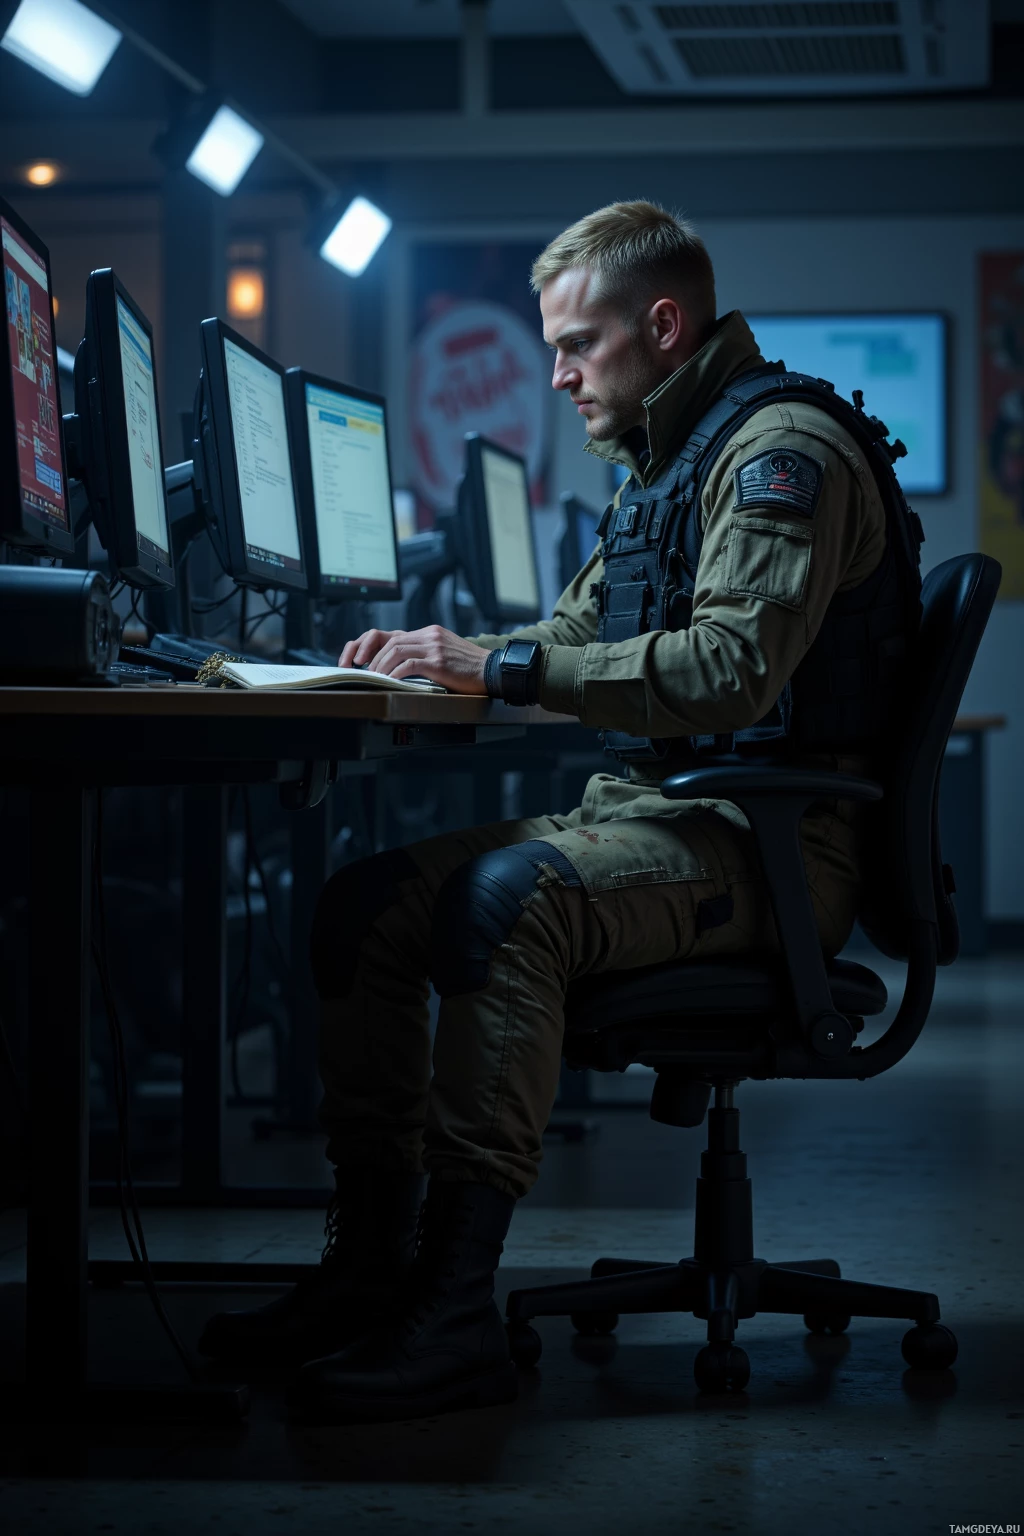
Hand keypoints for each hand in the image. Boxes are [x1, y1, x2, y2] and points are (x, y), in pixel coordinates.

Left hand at [339, 625, 489, 694]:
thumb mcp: (444, 654)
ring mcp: (434, 647)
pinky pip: (408, 664)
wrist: (493, 671)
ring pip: (395, 650)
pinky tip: (389, 682)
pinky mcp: (439, 662)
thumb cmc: (469, 669)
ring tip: (373, 678)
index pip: (391, 634)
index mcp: (428, 633)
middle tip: (360, 671)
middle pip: (389, 640)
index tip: (358, 659)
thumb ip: (424, 654)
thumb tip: (398, 667)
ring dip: (380, 666)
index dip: (369, 645)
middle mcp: (429, 635)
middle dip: (369, 656)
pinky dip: (395, 674)